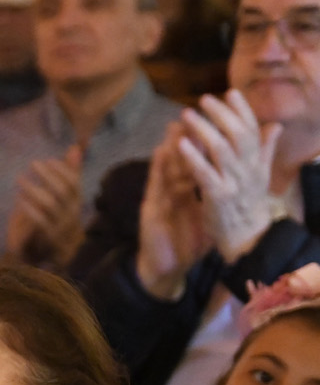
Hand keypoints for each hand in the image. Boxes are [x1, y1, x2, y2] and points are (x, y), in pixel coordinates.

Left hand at [6, 145, 83, 267]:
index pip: (74, 182)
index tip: (48, 160)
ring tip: (20, 179)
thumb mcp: (67, 195)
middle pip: (63, 191)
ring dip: (34, 190)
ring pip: (51, 204)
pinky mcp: (49, 237)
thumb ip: (71, 172)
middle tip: (33, 163)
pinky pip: (41, 221)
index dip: (63, 170)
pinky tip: (19, 199)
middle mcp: (72, 211)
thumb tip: (74, 147)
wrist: (64, 253)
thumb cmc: (62, 217)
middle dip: (48, 176)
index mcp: (77, 200)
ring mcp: (61, 224)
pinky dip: (30, 209)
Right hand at [135, 124, 211, 299]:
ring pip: (166, 169)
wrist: (166, 269)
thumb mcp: (207, 218)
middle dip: (187, 139)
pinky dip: (157, 169)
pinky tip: (159, 153)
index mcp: (188, 194)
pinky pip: (155, 187)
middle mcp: (173, 193)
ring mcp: (160, 200)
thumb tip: (233, 183)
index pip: (197, 166)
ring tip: (176, 125)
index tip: (213, 125)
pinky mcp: (150, 211)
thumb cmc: (186, 245)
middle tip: (192, 114)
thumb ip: (217, 199)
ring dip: (170, 147)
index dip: (203, 146)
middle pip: (181, 162)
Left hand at [180, 90, 283, 262]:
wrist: (247, 237)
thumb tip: (275, 125)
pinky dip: (193, 157)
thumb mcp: (261, 174)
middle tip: (204, 98)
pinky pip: (204, 173)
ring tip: (188, 114)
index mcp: (257, 161)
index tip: (231, 92)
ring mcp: (233, 182)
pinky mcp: (217, 196)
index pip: (252, 130)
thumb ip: (265, 149)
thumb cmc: (250, 203)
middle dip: (221, 114)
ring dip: (203, 129)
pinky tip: (180, 143)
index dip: (242, 110)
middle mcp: (248, 168)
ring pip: (220, 149)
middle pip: (237, 134)